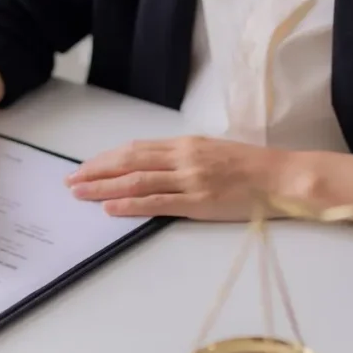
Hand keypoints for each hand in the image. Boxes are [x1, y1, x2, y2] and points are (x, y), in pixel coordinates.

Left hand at [65, 136, 296, 220]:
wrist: (281, 178)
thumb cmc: (252, 168)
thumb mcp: (214, 153)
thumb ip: (186, 158)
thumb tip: (157, 166)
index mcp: (187, 145)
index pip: (137, 149)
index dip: (107, 158)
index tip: (86, 166)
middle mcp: (183, 158)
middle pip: (129, 162)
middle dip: (96, 171)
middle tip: (71, 180)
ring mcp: (189, 180)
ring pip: (136, 181)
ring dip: (104, 188)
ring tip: (80, 194)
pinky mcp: (198, 202)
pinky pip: (156, 203)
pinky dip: (130, 205)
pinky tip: (110, 208)